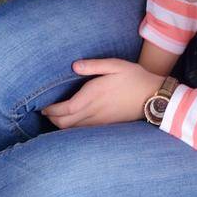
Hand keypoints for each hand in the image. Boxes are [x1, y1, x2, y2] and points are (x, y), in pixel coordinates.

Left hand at [43, 59, 163, 127]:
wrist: (152, 97)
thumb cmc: (134, 78)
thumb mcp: (116, 65)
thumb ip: (94, 66)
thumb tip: (74, 66)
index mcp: (94, 95)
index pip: (66, 109)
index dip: (52, 110)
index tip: (44, 107)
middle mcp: (94, 111)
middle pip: (65, 122)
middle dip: (52, 119)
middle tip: (46, 111)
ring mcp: (99, 121)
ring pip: (73, 129)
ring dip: (61, 124)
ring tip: (56, 116)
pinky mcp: (105, 125)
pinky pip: (82, 131)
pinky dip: (72, 128)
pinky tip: (72, 122)